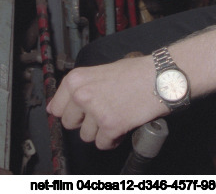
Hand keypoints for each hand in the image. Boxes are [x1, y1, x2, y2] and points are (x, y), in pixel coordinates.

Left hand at [47, 55, 166, 149]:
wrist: (160, 76)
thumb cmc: (136, 72)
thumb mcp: (101, 72)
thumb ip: (81, 87)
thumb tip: (58, 106)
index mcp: (76, 80)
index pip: (55, 107)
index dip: (69, 112)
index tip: (77, 114)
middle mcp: (82, 95)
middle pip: (69, 123)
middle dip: (84, 122)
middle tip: (102, 112)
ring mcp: (95, 111)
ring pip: (86, 136)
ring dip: (99, 131)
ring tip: (116, 117)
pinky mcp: (110, 126)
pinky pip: (103, 144)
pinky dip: (112, 140)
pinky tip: (122, 127)